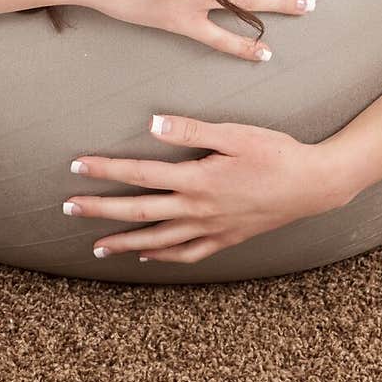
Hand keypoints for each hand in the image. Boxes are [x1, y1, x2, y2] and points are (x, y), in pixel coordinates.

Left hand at [62, 114, 351, 264]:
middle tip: (68, 208)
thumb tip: (151, 125)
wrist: (313, 185)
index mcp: (196, 179)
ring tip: (98, 246)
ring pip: (158, 240)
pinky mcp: (226, 238)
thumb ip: (190, 130)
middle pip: (139, 212)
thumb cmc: (275, 152)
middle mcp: (198, 209)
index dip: (105, 170)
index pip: (139, 175)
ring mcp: (212, 228)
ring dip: (125, 243)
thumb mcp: (234, 133)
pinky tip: (150, 257)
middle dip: (101, 210)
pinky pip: (188, 253)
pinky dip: (164, 257)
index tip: (76, 167)